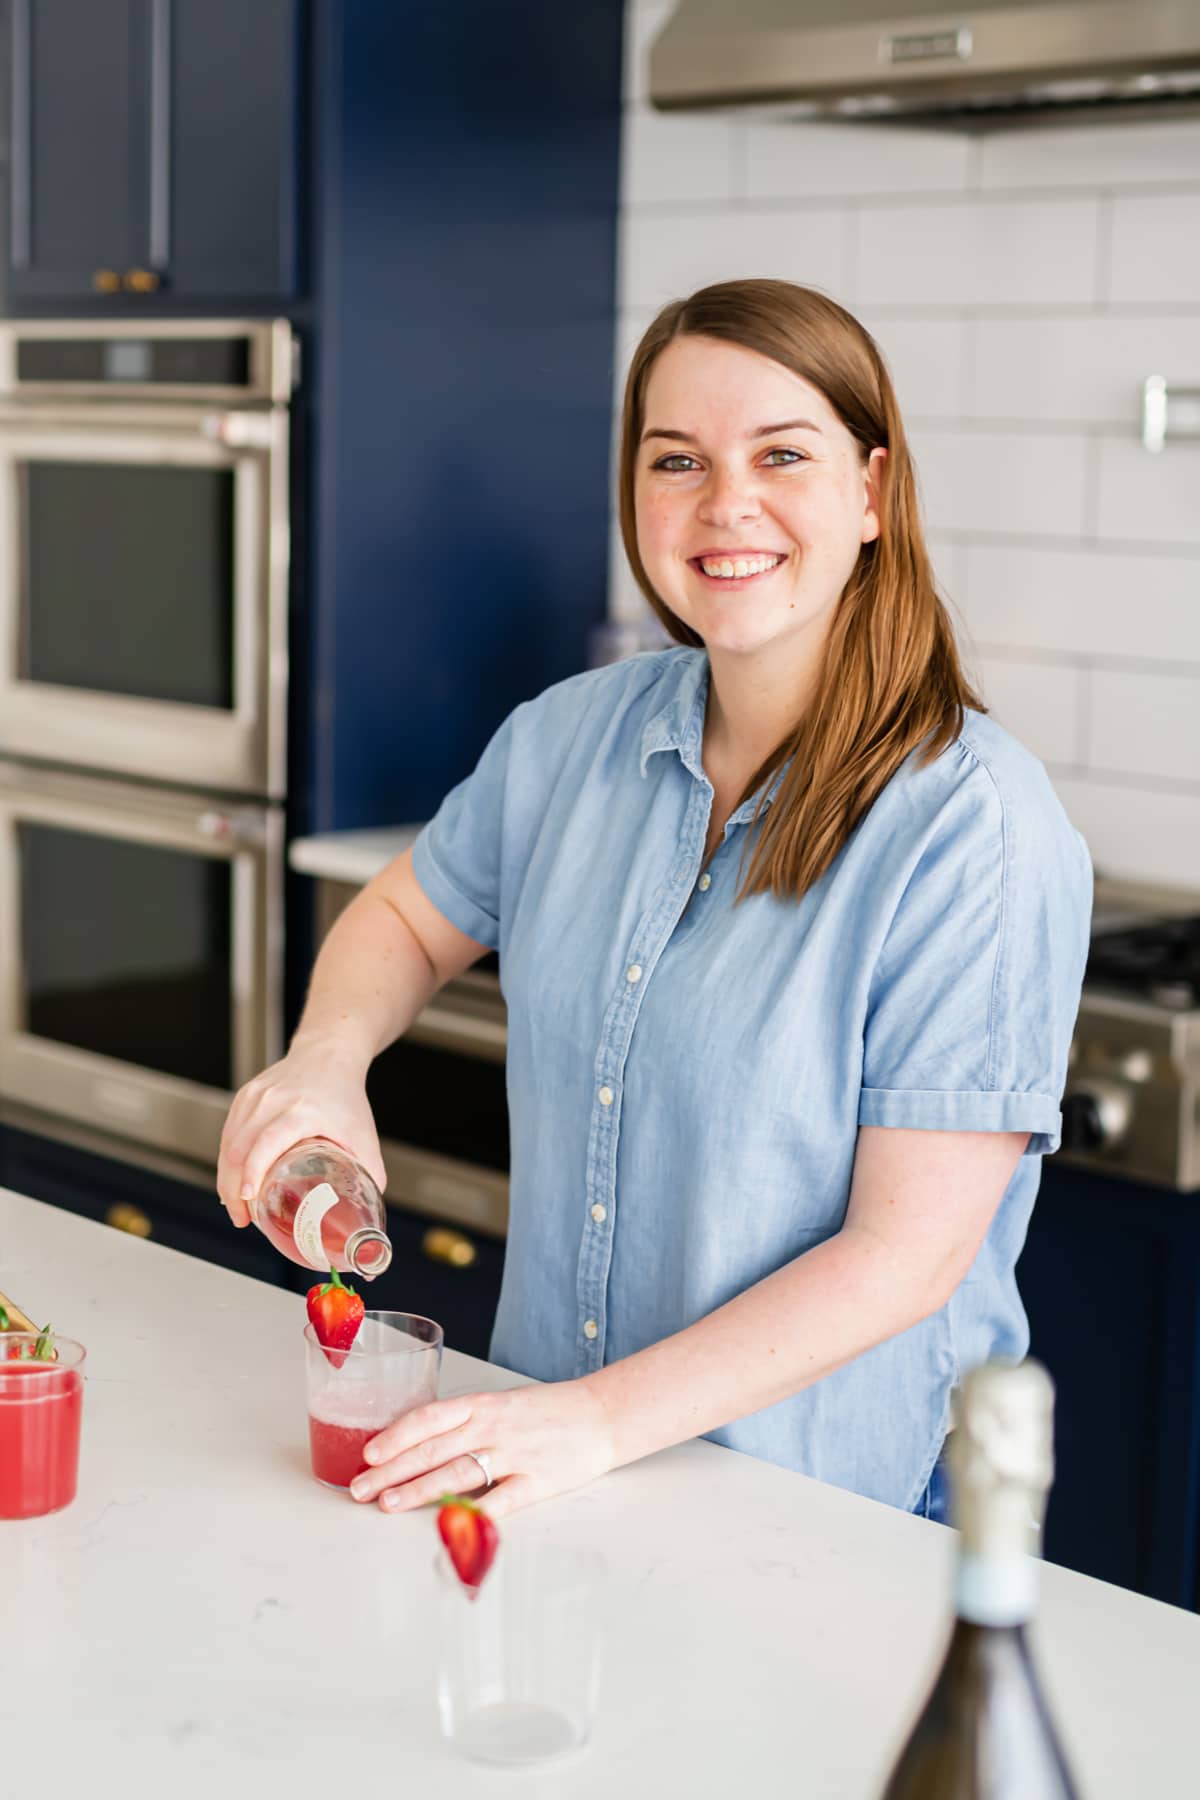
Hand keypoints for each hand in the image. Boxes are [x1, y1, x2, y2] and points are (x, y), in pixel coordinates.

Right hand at [215, 1036, 384, 1225]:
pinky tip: (233, 1180)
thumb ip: (370, 1172)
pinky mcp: (244, 1096)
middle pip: (239, 1147)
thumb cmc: (345, 1096)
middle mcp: (273, 1100)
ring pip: (228, 1142)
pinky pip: (228, 1132)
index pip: (268, 1141)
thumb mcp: (363, 1134)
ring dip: (227, 1178)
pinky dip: (227, 1160)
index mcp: (302, 1109)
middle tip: (242, 1218)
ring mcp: (255, 1096)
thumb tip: (367, 1213)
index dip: (254, 1171)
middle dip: (234, 1188)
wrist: (329, 1055)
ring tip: (237, 1207)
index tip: (248, 1198)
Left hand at [348, 1379, 615, 1520]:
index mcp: (483, 1404)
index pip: (429, 1418)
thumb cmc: (548, 1411)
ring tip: (387, 1504)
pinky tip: (448, 1525)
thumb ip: (464, 1422)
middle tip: (360, 1487)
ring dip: (418, 1490)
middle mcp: (494, 1426)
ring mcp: (515, 1454)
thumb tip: (417, 1445)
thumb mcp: (502, 1404)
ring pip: (457, 1473)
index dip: (395, 1436)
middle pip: (433, 1449)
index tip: (368, 1453)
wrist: (602, 1414)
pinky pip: (500, 1501)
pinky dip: (474, 1513)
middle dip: (391, 1470)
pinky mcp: (537, 1482)